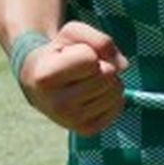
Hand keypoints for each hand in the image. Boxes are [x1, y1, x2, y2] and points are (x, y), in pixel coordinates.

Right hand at [18, 21, 128, 136]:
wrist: (39, 84)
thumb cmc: (59, 53)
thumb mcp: (72, 34)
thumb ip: (100, 40)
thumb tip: (123, 66)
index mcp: (46, 77)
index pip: (90, 59)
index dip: (87, 51)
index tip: (70, 56)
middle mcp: (57, 105)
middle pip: (107, 75)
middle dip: (102, 65)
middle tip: (82, 69)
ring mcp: (72, 121)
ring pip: (116, 91)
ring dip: (109, 80)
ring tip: (87, 80)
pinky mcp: (86, 130)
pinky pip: (118, 106)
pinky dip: (112, 95)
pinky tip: (93, 94)